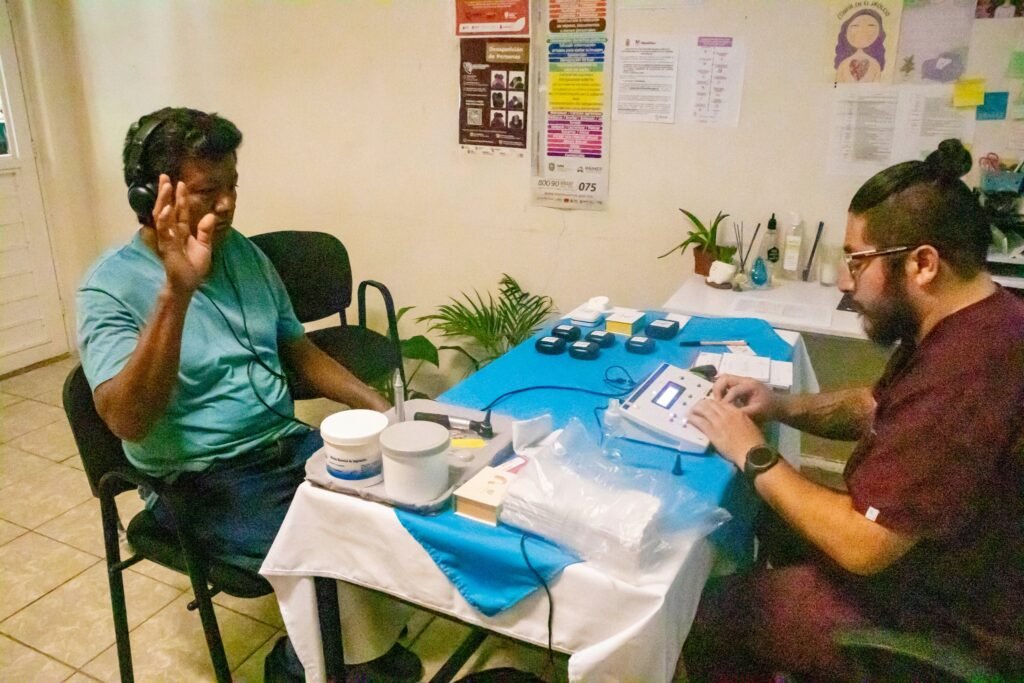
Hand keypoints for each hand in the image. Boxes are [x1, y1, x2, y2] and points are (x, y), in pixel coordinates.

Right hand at [153, 174, 215, 293]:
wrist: (188, 284)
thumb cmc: (194, 267)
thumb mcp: (204, 246)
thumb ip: (205, 231)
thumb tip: (210, 215)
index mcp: (181, 231)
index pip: (180, 210)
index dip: (180, 197)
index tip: (181, 183)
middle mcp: (172, 231)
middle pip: (167, 208)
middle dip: (166, 193)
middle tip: (165, 176)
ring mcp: (167, 237)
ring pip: (162, 215)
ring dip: (163, 200)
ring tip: (166, 186)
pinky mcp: (165, 245)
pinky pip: (163, 230)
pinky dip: (164, 218)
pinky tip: (166, 207)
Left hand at [688, 397, 765, 467]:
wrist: (751, 452)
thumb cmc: (754, 441)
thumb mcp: (749, 424)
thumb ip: (740, 419)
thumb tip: (734, 420)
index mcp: (737, 412)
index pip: (721, 403)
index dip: (713, 403)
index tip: (709, 405)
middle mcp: (726, 414)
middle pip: (710, 404)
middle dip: (702, 404)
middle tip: (697, 407)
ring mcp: (718, 422)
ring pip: (703, 410)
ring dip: (695, 409)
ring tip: (690, 411)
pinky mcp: (712, 432)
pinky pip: (700, 422)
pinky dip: (693, 419)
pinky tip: (688, 419)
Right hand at [710, 374, 778, 421]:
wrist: (777, 405)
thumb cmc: (768, 409)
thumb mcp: (758, 412)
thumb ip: (744, 412)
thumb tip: (729, 415)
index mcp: (751, 385)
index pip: (733, 390)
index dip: (726, 400)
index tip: (722, 411)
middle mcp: (744, 380)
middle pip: (724, 378)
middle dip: (717, 390)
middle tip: (716, 404)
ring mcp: (741, 381)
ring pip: (723, 380)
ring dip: (717, 390)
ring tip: (717, 403)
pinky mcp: (738, 384)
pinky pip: (725, 385)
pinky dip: (721, 391)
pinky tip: (721, 402)